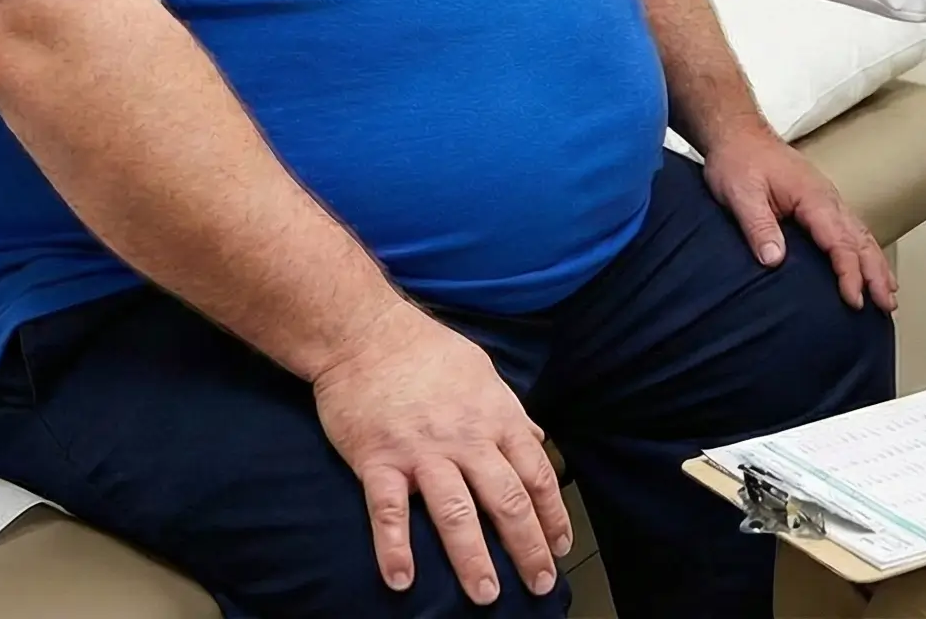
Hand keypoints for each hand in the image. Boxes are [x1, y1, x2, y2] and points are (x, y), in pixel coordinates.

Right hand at [312, 302, 573, 603]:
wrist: (364, 332)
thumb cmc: (426, 351)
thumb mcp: (483, 372)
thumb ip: (510, 411)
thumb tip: (537, 435)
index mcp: (494, 417)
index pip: (536, 475)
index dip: (553, 516)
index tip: (560, 547)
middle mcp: (465, 439)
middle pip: (507, 502)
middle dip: (528, 549)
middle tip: (541, 586)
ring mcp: (421, 452)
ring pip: (456, 514)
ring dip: (474, 559)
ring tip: (487, 595)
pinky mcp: (378, 460)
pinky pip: (389, 511)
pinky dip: (394, 548)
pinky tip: (401, 580)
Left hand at [701, 130, 896, 311]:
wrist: (738, 134)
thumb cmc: (739, 161)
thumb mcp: (741, 194)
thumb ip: (759, 226)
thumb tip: (774, 260)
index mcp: (812, 198)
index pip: (839, 241)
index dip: (849, 273)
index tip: (853, 300)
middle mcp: (827, 199)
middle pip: (861, 240)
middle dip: (876, 274)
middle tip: (887, 306)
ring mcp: (828, 200)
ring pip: (862, 236)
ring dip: (877, 265)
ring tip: (889, 295)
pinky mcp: (822, 204)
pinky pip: (852, 230)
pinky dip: (867, 252)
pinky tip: (871, 267)